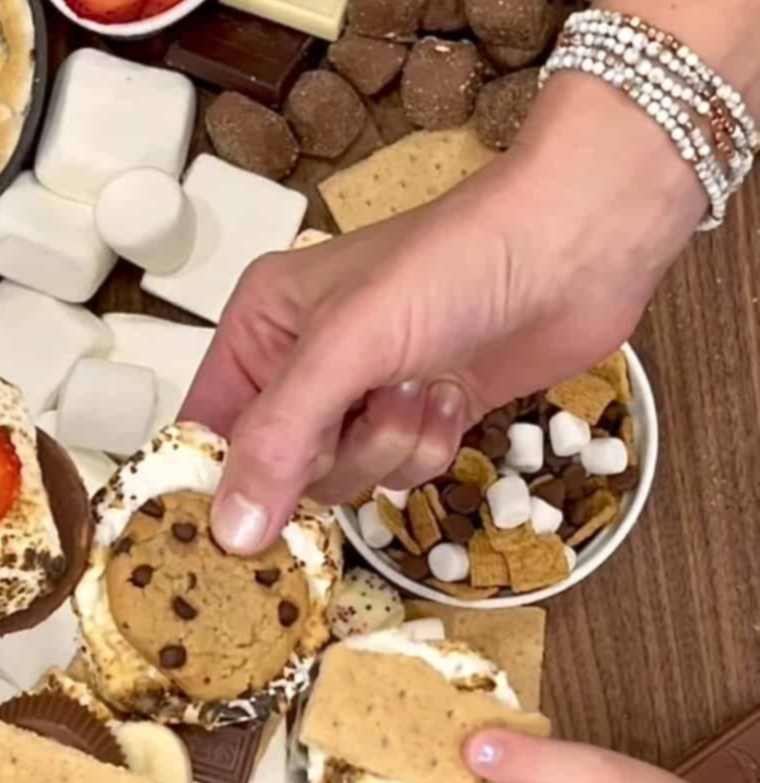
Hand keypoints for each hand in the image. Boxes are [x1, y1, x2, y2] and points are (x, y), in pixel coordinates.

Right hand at [185, 75, 705, 554]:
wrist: (574, 247)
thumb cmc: (453, 263)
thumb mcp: (345, 347)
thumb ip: (281, 439)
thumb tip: (231, 530)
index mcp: (261, 327)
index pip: (208, 426)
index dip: (219, 481)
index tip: (234, 534)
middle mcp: (303, 364)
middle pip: (278, 468)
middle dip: (332, 455)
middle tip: (366, 411)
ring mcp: (364, 393)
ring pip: (344, 478)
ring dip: (390, 448)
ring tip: (421, 387)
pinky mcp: (419, 415)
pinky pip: (400, 473)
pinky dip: (430, 446)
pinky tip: (452, 394)